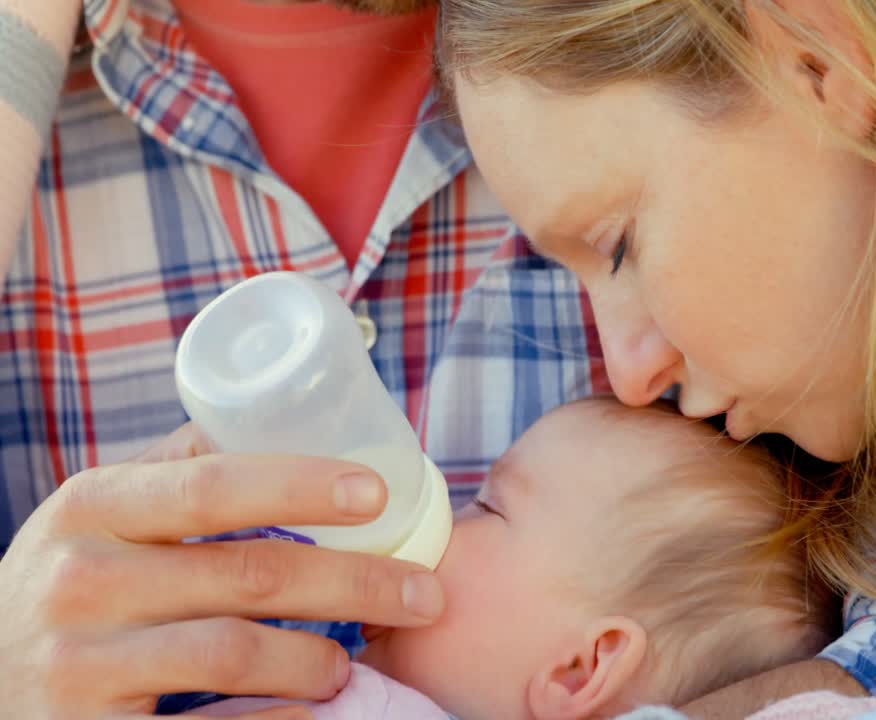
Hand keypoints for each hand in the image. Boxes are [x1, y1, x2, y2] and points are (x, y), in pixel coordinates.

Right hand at [0, 425, 444, 718]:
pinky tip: (313, 711)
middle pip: (250, 574)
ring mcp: (77, 666)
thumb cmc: (68, 588)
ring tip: (350, 662)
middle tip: (425, 593)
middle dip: (357, 583)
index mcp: (90, 508)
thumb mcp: (96, 517)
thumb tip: (273, 411)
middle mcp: (78, 581)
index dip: (302, 486)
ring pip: (237, 654)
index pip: (210, 485)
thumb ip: (173, 470)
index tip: (378, 494)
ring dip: (318, 658)